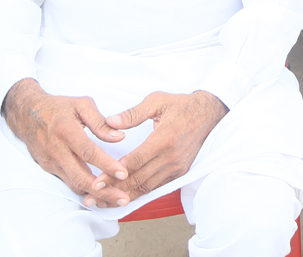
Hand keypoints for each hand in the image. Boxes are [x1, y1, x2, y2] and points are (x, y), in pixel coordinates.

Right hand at [2, 78, 130, 207]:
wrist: (27, 114)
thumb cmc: (59, 107)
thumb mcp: (82, 105)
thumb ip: (100, 122)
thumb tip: (119, 137)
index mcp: (66, 131)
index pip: (88, 152)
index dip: (106, 164)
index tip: (123, 173)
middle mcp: (57, 150)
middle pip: (80, 176)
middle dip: (103, 190)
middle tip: (123, 198)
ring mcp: (51, 162)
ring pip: (74, 184)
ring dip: (95, 194)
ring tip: (116, 199)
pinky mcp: (49, 169)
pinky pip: (68, 182)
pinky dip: (84, 190)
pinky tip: (100, 193)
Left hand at [94, 91, 227, 205]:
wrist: (209, 113)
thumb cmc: (182, 105)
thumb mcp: (157, 101)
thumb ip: (132, 113)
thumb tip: (109, 122)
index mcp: (164, 139)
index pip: (134, 162)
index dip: (113, 174)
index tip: (97, 181)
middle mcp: (171, 157)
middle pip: (138, 179)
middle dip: (113, 189)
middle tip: (93, 196)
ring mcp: (177, 167)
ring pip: (146, 187)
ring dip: (125, 196)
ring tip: (104, 201)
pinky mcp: (180, 172)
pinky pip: (157, 187)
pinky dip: (140, 194)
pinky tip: (125, 197)